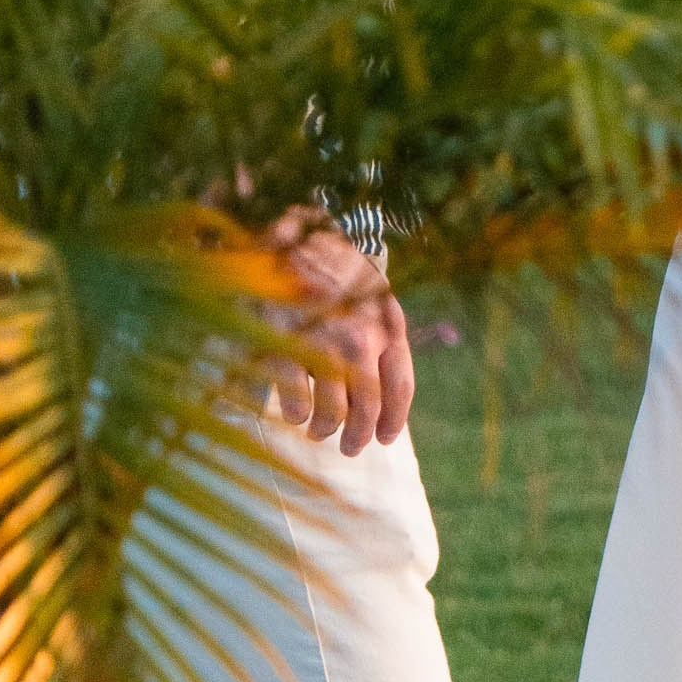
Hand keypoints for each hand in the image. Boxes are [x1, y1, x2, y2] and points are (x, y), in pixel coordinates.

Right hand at [265, 210, 414, 452]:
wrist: (292, 234)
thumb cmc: (336, 270)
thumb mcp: (375, 296)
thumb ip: (385, 338)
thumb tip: (386, 397)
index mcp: (388, 324)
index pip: (399, 387)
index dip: (394, 420)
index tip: (385, 438)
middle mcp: (359, 336)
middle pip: (366, 409)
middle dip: (357, 436)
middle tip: (348, 447)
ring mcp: (321, 342)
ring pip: (330, 413)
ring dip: (324, 429)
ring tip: (317, 429)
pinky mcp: (282, 345)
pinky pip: (294, 401)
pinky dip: (294, 412)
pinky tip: (293, 409)